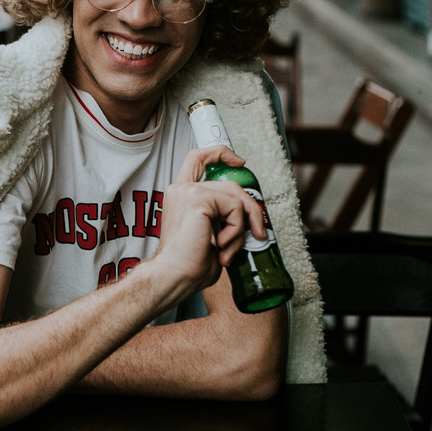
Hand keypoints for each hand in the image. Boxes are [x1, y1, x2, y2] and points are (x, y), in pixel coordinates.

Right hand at [146, 146, 267, 297]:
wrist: (173, 277)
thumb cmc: (188, 265)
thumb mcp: (211, 236)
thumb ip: (224, 220)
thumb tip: (251, 222)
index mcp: (181, 195)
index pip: (197, 158)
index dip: (220, 153)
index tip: (239, 162)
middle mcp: (182, 189)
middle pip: (229, 183)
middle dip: (250, 207)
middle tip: (258, 233)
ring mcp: (189, 192)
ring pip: (236, 196)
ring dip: (242, 226)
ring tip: (229, 249)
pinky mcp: (199, 199)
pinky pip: (234, 208)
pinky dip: (236, 230)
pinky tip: (222, 245)